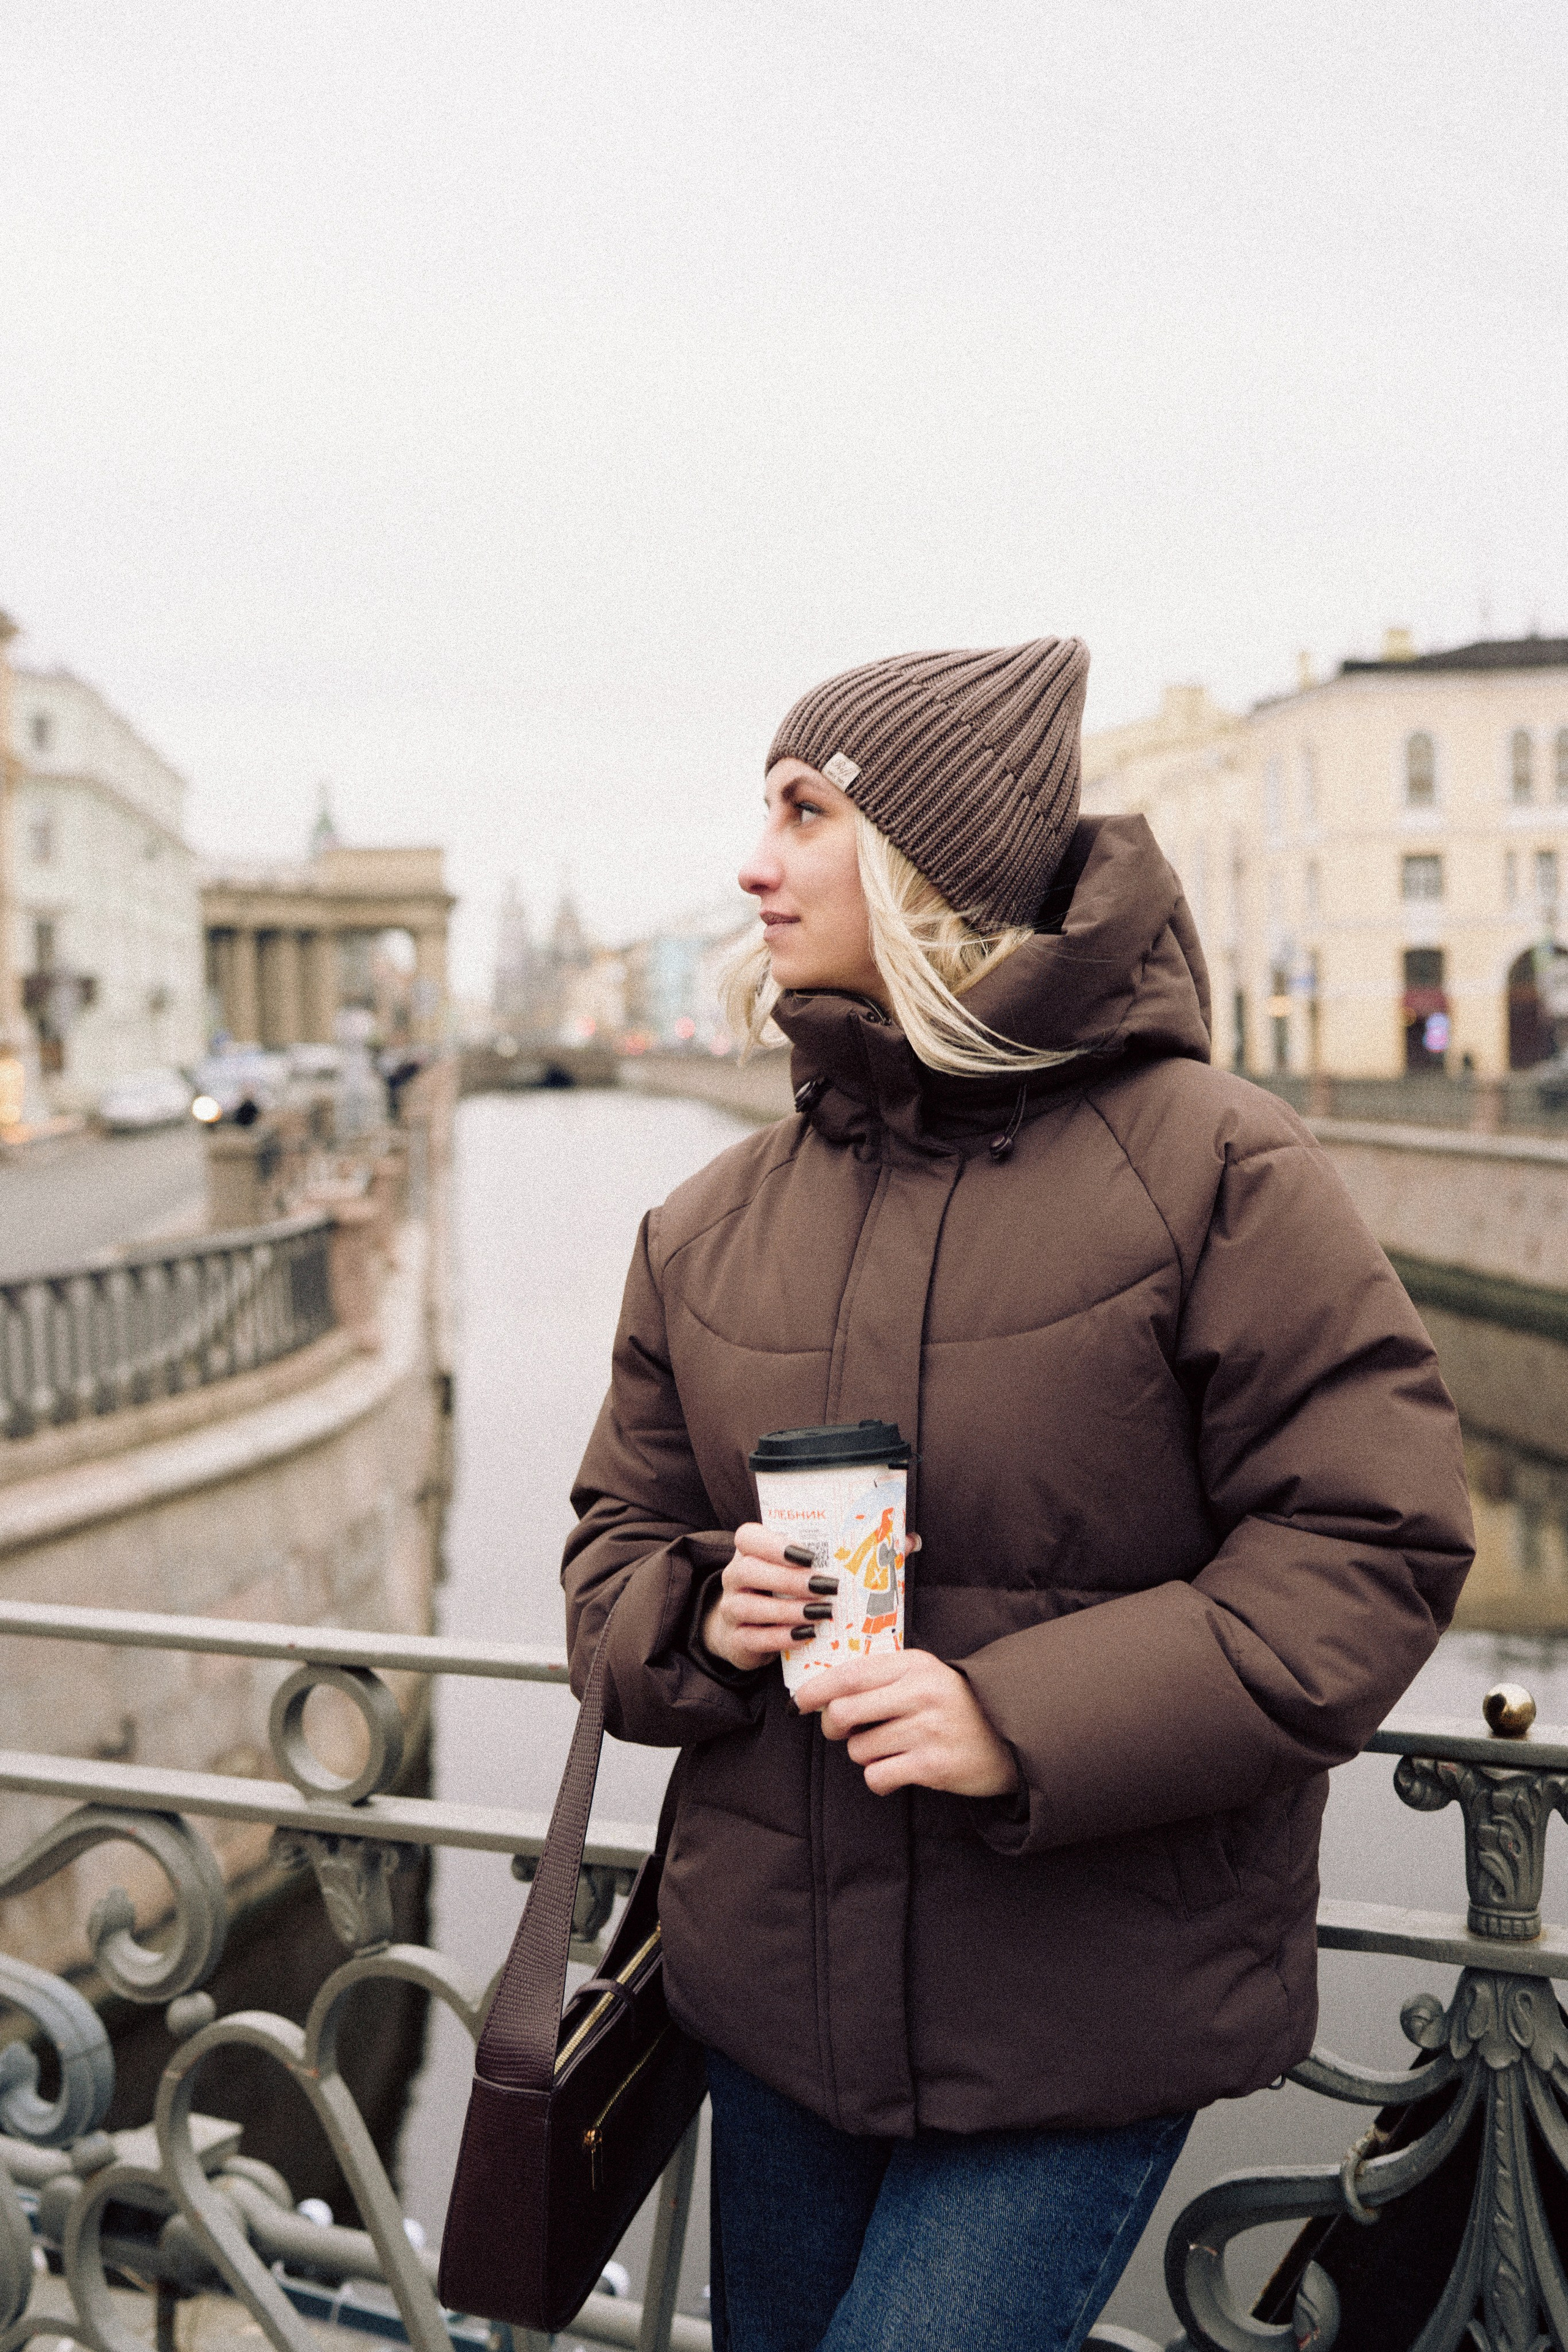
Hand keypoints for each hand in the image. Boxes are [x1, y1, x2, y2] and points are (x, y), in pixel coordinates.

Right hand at [700, 1523, 830, 1672]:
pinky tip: (806, 1634)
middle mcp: (733, 1578)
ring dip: (788, 1609)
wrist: (750, 1632)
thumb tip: (848, 1559)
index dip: (775, 1544)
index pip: (748, 1538)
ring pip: (749, 1607)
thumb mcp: (790, 1572)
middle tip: (824, 1586)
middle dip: (789, 1579)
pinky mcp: (735, 1640)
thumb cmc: (779, 1593)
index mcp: (747, 1553)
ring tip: (820, 1612)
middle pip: (748, 1571)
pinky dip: (781, 1637)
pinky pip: (753, 1638)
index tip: (809, 1556)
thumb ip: (807, 1562)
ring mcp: (729, 1609)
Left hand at [792, 1650, 1020, 1799]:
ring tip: (890, 1749)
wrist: (1012, 1736)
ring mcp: (927, 1730)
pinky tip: (898, 1771)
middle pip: (843, 1712)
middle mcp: (920, 1693)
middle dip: (832, 1726)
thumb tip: (825, 1692)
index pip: (849, 1675)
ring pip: (859, 1749)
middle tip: (841, 1731)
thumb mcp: (925, 1675)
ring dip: (864, 1754)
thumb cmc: (957, 1704)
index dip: (815, 1690)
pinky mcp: (933, 1766)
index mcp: (914, 1665)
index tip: (798, 1702)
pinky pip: (877, 1777)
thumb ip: (882, 1677)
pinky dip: (879, 1778)